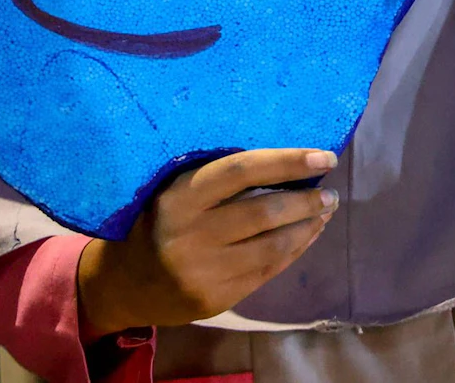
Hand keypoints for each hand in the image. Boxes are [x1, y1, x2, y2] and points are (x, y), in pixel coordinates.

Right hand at [76, 148, 338, 333]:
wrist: (122, 284)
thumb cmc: (157, 221)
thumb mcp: (175, 191)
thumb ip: (217, 180)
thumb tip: (286, 161)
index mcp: (180, 196)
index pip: (243, 170)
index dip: (287, 161)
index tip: (324, 155)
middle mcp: (191, 234)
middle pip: (265, 212)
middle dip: (307, 200)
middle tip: (331, 190)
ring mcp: (204, 271)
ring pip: (272, 246)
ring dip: (307, 226)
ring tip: (325, 211)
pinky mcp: (215, 299)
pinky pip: (267, 271)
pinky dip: (294, 250)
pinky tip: (307, 235)